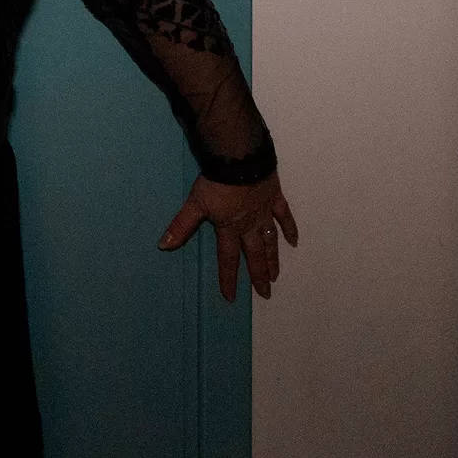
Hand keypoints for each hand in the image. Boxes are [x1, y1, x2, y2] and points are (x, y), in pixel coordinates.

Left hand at [158, 173, 298, 300]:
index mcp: (230, 228)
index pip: (228, 259)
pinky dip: (289, 229)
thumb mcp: (195, 204)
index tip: (231, 298)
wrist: (239, 159)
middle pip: (255, 255)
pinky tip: (294, 241)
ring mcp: (264, 212)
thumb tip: (163, 246)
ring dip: (273, 259)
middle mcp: (249, 225)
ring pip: (270, 241)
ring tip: (276, 275)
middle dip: (258, 276)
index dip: (228, 279)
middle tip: (265, 294)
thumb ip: (181, 226)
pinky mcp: (275, 198)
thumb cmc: (216, 182)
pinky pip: (284, 217)